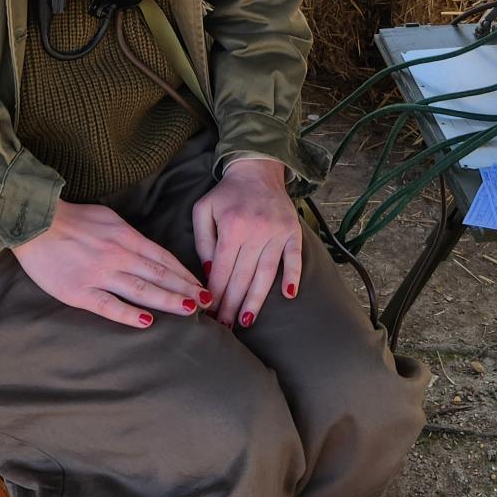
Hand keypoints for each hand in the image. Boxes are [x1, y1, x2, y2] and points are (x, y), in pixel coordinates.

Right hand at [12, 201, 208, 328]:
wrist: (34, 222)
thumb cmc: (71, 218)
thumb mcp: (107, 217)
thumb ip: (128, 235)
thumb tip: (148, 249)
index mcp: (125, 236)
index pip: (163, 258)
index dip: (185, 273)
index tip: (202, 284)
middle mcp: (118, 255)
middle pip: (159, 274)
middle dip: (186, 288)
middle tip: (209, 301)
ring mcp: (100, 274)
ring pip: (141, 290)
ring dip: (168, 300)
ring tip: (190, 310)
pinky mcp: (80, 291)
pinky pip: (109, 305)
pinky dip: (129, 314)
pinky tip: (148, 321)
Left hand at [193, 157, 300, 328]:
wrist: (257, 170)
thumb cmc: (226, 194)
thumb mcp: (203, 211)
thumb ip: (202, 241)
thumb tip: (210, 272)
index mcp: (232, 227)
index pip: (223, 269)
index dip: (216, 294)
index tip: (209, 313)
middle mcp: (256, 231)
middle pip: (243, 276)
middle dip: (232, 304)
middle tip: (225, 327)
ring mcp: (277, 231)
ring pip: (266, 273)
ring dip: (256, 299)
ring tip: (246, 320)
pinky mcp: (292, 231)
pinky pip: (294, 257)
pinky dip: (292, 276)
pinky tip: (288, 295)